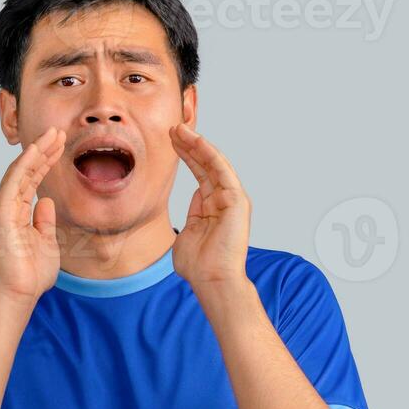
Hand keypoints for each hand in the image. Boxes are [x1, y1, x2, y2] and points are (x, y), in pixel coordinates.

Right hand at [0, 127, 64, 304]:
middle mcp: (6, 207)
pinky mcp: (0, 213)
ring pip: (20, 171)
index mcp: (16, 213)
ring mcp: (1, 209)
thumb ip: (44, 222)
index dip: (46, 161)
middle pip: (26, 171)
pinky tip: (37, 149)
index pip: (32, 180)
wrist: (17, 295)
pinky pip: (13, 182)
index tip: (61, 145)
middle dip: (43, 150)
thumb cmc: (29, 275)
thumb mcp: (46, 242)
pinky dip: (25, 164)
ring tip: (53, 134)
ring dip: (37, 151)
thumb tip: (47, 202)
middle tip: (59, 131)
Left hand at [169, 124, 251, 291]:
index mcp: (213, 207)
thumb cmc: (199, 265)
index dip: (187, 156)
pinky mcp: (237, 200)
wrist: (211, 280)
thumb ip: (192, 217)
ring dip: (197, 145)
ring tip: (179, 130)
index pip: (200, 174)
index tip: (171, 141)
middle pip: (207, 165)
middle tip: (173, 129)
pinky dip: (210, 154)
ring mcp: (232, 199)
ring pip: (214, 163)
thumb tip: (194, 201)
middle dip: (190, 145)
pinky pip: (222, 171)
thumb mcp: (188, 234)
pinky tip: (196, 142)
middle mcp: (225, 200)